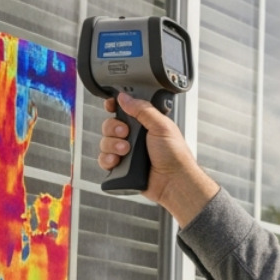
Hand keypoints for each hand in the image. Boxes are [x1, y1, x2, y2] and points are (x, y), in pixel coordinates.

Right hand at [98, 92, 218, 224]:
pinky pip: (104, 159)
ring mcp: (128, 152)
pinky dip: (107, 159)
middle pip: (111, 125)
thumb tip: (125, 98)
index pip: (125, 110)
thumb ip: (143, 110)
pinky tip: (117, 160)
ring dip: (112, 144)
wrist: (174, 181)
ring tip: (126, 150)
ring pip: (106, 142)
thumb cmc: (175, 155)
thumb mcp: (162, 126)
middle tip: (125, 133)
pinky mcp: (122, 167)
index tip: (111, 105)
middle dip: (114, 128)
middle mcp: (135, 137)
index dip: (115, 106)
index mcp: (146, 124)